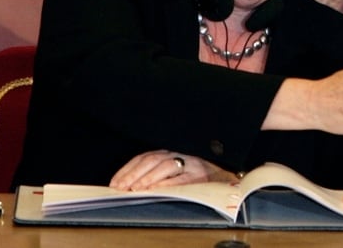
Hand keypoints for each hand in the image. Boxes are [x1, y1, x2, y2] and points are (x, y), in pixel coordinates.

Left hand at [109, 149, 238, 190]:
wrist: (226, 180)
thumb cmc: (199, 178)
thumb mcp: (176, 171)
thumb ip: (157, 174)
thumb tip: (129, 186)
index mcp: (171, 153)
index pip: (144, 157)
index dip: (128, 169)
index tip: (115, 182)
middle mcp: (179, 155)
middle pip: (151, 160)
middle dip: (133, 174)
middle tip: (122, 187)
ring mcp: (190, 164)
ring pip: (164, 166)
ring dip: (147, 178)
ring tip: (136, 188)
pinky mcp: (200, 175)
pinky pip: (181, 178)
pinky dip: (167, 184)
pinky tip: (156, 189)